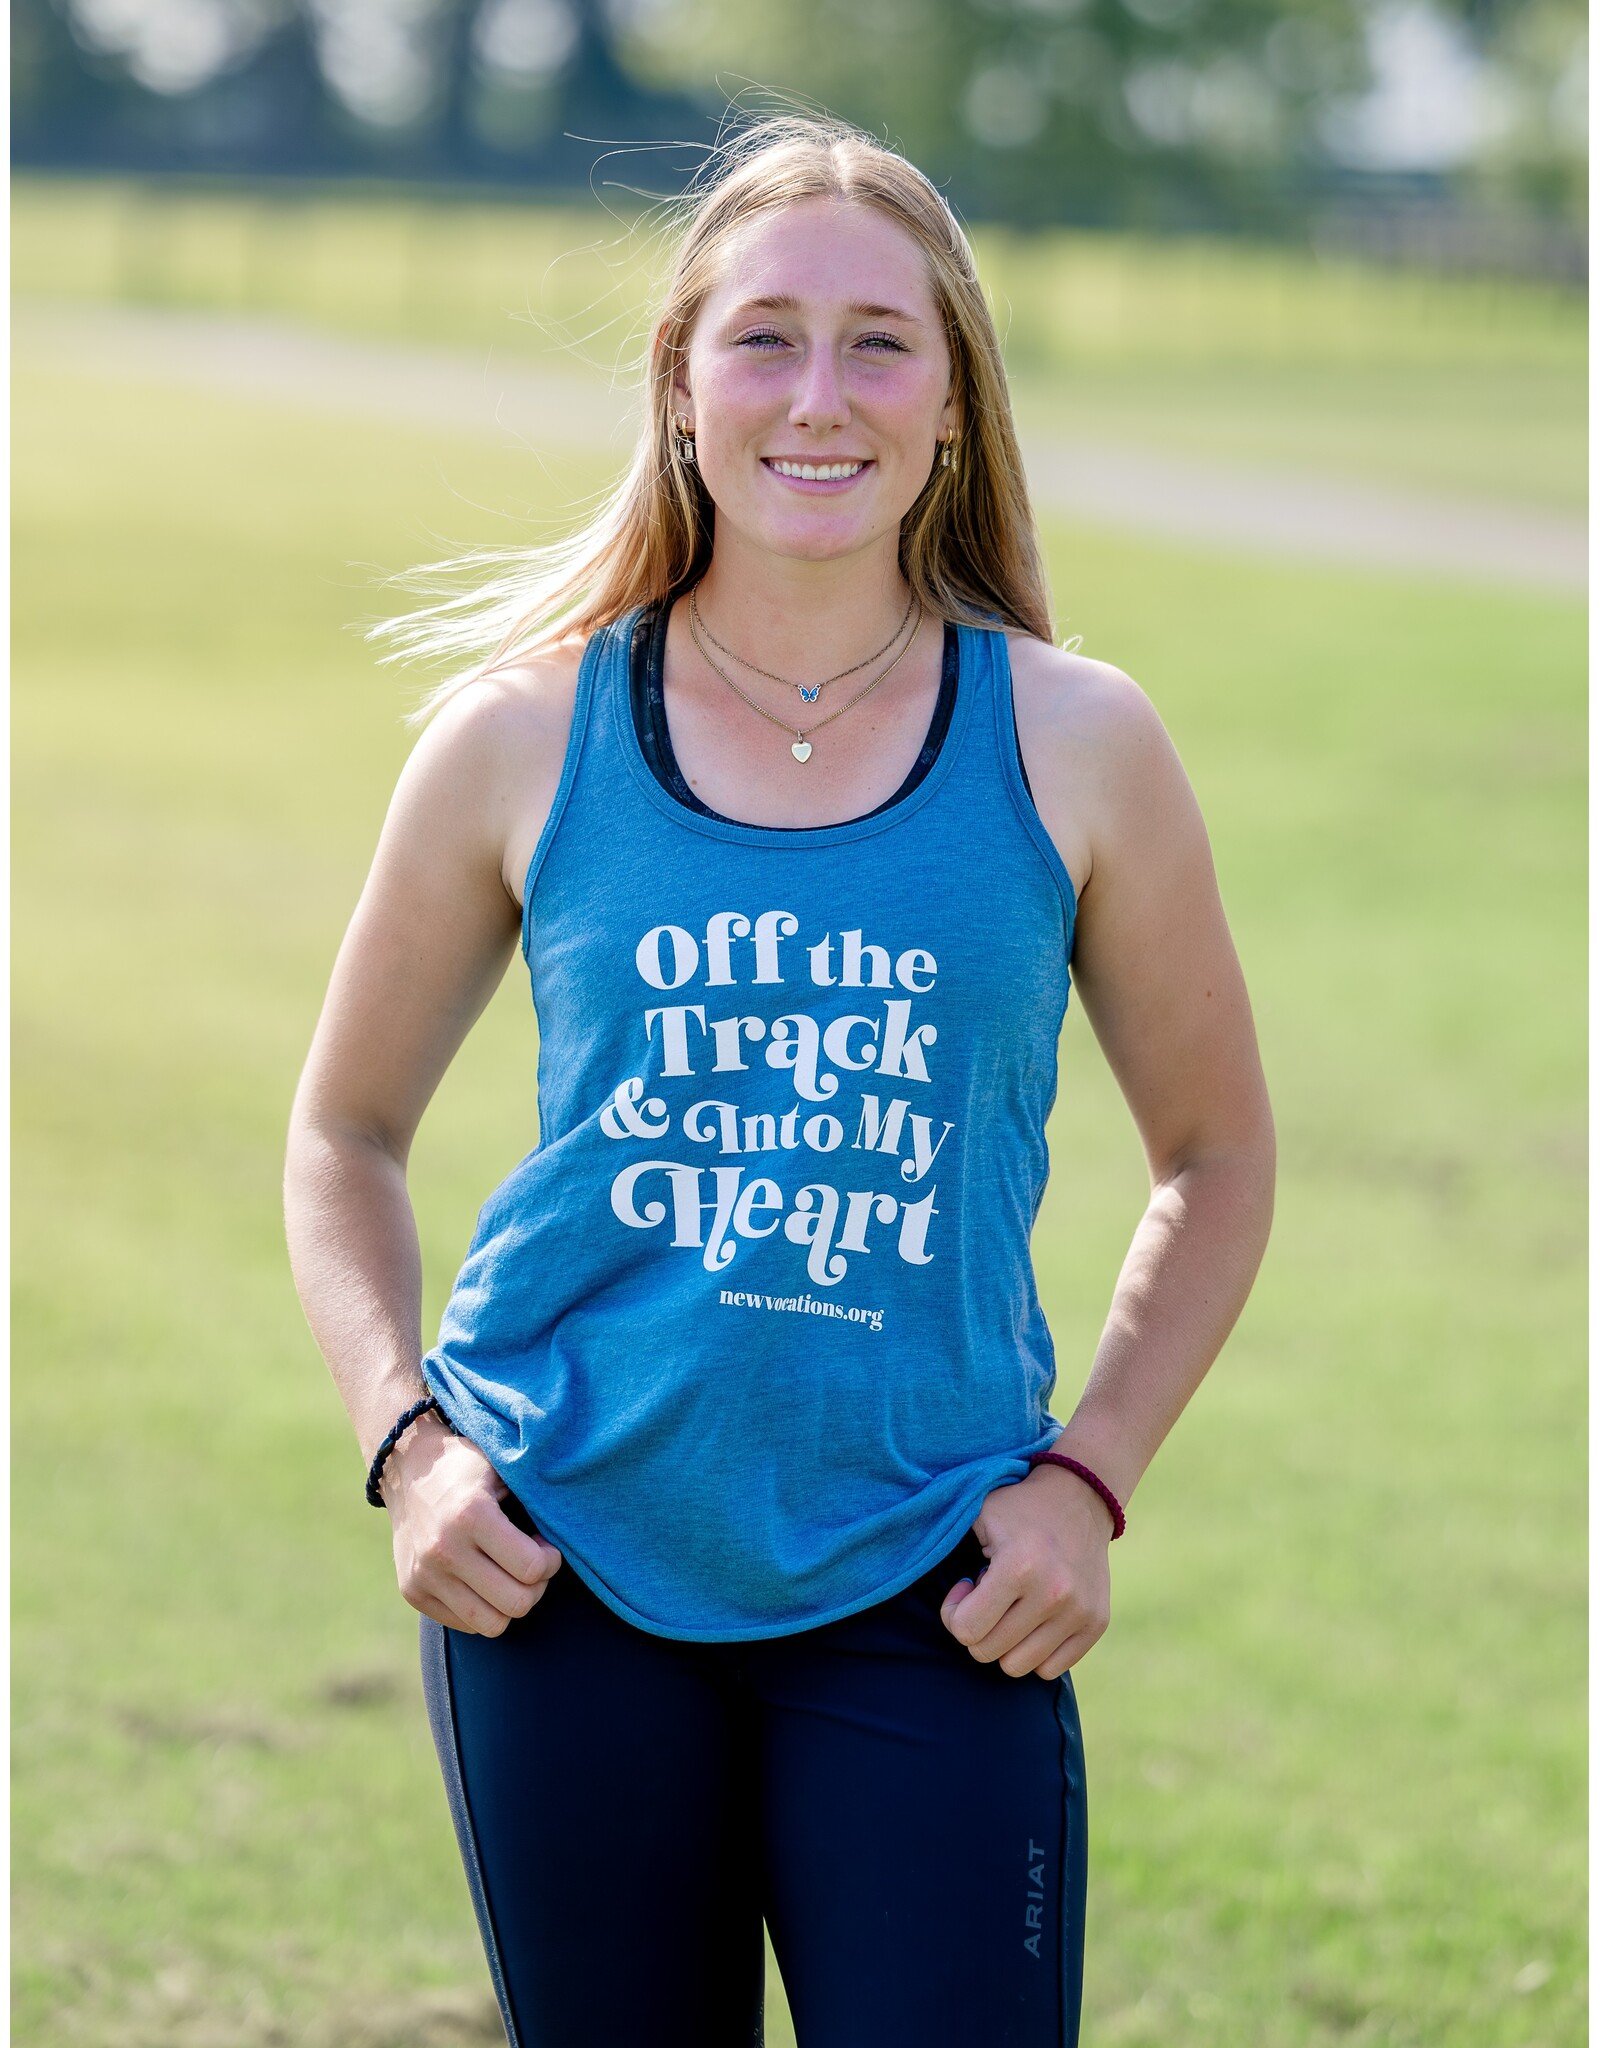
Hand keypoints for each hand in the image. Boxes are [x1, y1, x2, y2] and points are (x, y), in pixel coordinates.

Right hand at [381, 1413, 562, 1634]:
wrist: (408, 1470)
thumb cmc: (470, 1467)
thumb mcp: (503, 1467)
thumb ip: (536, 1497)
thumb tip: (576, 1528)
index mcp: (470, 1514)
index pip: (532, 1568)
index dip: (551, 1560)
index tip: (546, 1545)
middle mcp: (443, 1549)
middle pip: (516, 1604)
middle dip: (536, 1586)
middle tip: (533, 1564)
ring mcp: (424, 1575)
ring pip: (491, 1625)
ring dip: (510, 1604)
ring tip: (510, 1576)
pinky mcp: (412, 1593)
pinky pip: (465, 1625)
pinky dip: (483, 1609)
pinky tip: (484, 1579)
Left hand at [939, 1462, 1112, 1678]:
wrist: (1081, 1497)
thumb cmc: (1017, 1508)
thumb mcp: (976, 1513)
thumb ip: (943, 1542)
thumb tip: (907, 1574)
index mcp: (1018, 1567)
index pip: (966, 1631)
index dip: (954, 1612)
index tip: (966, 1586)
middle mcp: (1053, 1594)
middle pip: (988, 1653)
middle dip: (978, 1629)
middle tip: (986, 1598)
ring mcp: (1079, 1612)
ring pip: (1018, 1667)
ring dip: (1005, 1643)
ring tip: (1010, 1608)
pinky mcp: (1096, 1623)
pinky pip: (1051, 1669)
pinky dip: (1035, 1652)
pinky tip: (1033, 1619)